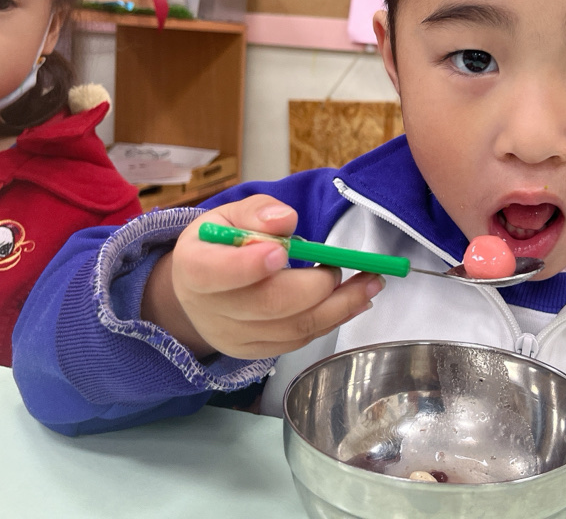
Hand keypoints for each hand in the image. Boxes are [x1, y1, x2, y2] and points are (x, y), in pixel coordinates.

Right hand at [141, 194, 384, 359]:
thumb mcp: (229, 216)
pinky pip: (299, 340)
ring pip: (293, 328)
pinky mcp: (256, 352)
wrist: (200, 291)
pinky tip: (353, 301)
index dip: (249, 266)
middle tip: (343, 265)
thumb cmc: (219, 245)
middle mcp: (211, 309)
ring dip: (340, 306)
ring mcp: (234, 336)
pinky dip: (331, 320)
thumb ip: (256, 213)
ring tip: (371, 284)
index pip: (217, 273)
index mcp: (194, 268)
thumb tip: (283, 220)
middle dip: (317, 285)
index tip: (283, 251)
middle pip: (269, 304)